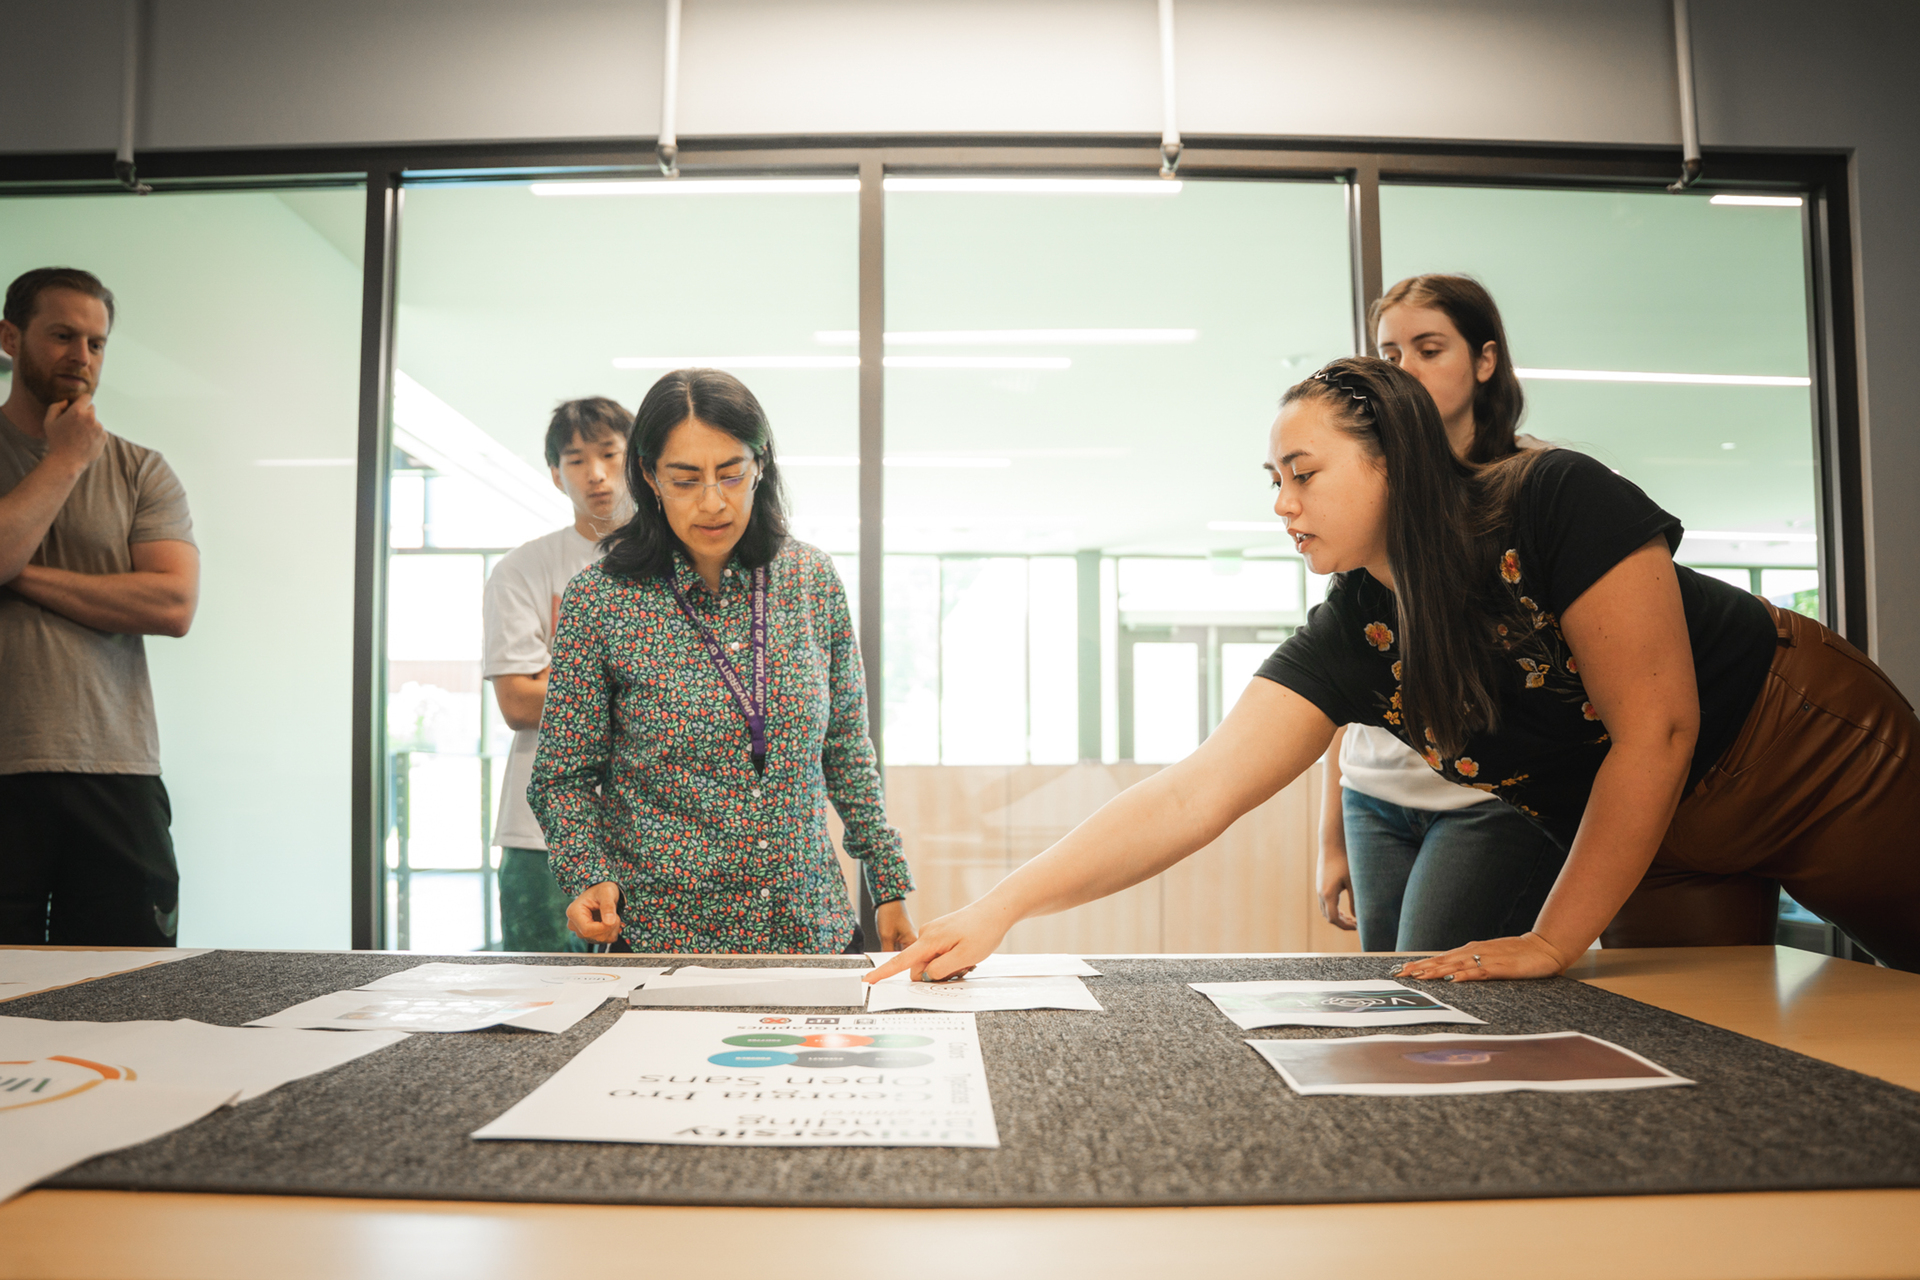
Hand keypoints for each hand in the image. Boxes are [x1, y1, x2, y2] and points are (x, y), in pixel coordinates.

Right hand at [43, 395, 106, 469]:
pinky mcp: (104, 436)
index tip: (76, 404)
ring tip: (77, 435)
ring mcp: (99, 427)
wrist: (67, 461)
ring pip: (95, 420)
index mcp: (77, 411)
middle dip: (84, 412)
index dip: (81, 400)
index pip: (86, 397)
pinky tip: (84, 441)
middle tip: (74, 422)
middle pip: (91, 408)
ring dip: (88, 424)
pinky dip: (93, 433)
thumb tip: (67, 401)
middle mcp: (91, 418)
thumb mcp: (49, 421)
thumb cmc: (56, 440)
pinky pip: (99, 430)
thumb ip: (56, 406)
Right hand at [565, 881, 622, 944]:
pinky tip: (609, 920)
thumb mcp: (607, 892)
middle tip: (615, 913)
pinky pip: (604, 940)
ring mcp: (580, 931)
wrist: (601, 892)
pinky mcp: (588, 935)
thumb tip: (609, 922)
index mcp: (573, 913)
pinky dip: (611, 932)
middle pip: (594, 936)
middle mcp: (574, 924)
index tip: (614, 917)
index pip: (587, 930)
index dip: (604, 927)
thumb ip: (608, 906)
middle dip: (610, 926)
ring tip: (611, 915)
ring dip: (612, 929)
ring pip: (600, 939)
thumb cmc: (603, 889)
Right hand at [863, 901, 1010, 983]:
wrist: (996, 910)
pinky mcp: (940, 933)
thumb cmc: (983, 931)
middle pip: (920, 967)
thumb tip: (925, 975)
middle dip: (937, 974)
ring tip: (967, 958)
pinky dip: (950, 959)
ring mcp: (933, 933)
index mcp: (929, 940)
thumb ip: (941, 970)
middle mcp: (926, 935)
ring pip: (931, 962)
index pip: (901, 961)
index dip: (883, 972)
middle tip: (963, 967)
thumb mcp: (964, 957)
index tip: (868, 980)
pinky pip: (938, 954)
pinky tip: (966, 952)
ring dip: (947, 967)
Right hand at [1317, 850, 1356, 930]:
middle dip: (1342, 923)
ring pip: (1325, 910)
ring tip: (1350, 918)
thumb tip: (1358, 917)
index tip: (1357, 926)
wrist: (1332, 845)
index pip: (1334, 919)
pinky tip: (1343, 907)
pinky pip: (1324, 903)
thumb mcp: (1353, 882)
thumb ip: (1355, 901)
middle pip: (1328, 916)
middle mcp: (1321, 893)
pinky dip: (1333, 909)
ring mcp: (1319, 889)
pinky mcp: (1320, 884)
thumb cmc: (1345, 861)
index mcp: (1328, 895)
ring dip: (1337, 916)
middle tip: (1356, 924)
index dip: (1345, 926)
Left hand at [1393, 931, 1569, 982]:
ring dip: (1436, 971)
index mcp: (1469, 951)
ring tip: (1418, 976)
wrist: (1544, 948)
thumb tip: (1451, 974)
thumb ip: (1471, 966)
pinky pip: (1479, 972)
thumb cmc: (1517, 955)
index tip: (1401, 970)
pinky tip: (1453, 979)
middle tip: (1400, 974)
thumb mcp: (1489, 959)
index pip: (1440, 958)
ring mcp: (1486, 959)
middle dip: (1420, 967)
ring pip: (1455, 965)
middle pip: (1442, 960)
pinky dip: (1465, 975)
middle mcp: (1474, 952)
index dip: (1420, 964)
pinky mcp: (1501, 967)